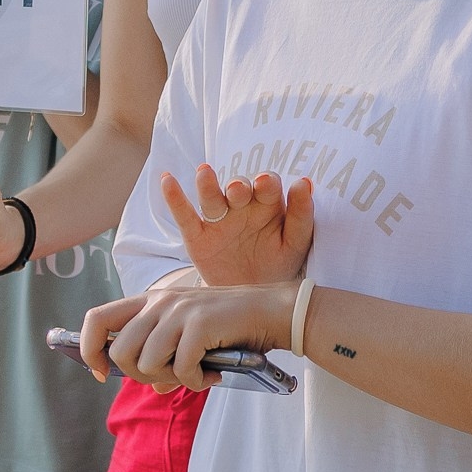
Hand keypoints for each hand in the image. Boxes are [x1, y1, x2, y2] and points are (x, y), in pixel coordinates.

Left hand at [77, 279, 295, 392]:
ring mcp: (179, 312)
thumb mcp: (189, 336)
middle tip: (169, 377)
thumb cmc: (230, 326)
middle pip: (119, 351)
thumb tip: (152, 385)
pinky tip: (212, 375)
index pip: (96, 318)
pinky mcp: (200, 325)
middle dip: (139, 375)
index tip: (101, 372)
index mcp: (151, 300)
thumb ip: (165, 356)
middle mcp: (160, 302)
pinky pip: (180, 369)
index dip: (89, 348)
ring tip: (196, 374)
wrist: (271, 311)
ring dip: (171, 379)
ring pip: (146, 363)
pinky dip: (195, 382)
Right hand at [162, 165, 313, 285]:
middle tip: (238, 190)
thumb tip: (304, 182)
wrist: (253, 298)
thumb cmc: (278, 265)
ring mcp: (218, 220)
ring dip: (207, 185)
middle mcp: (242, 207)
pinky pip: (185, 215)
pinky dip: (174, 198)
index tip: (266, 184)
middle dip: (238, 187)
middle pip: (238, 188)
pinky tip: (167, 180)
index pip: (268, 186)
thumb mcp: (294, 244)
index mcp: (268, 205)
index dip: (266, 183)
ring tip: (204, 173)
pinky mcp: (197, 237)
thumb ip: (301, 216)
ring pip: (211, 198)